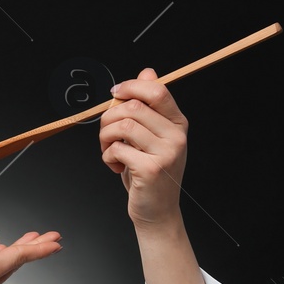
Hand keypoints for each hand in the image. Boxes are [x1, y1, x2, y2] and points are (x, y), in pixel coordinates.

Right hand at [0, 230, 62, 283]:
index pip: (15, 258)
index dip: (37, 247)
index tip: (55, 239)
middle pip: (15, 264)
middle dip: (35, 249)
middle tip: (53, 238)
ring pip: (5, 270)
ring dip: (20, 254)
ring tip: (31, 242)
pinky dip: (3, 264)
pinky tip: (0, 259)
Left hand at [100, 68, 188, 229]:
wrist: (157, 211)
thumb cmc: (149, 172)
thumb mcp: (150, 136)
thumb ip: (148, 106)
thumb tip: (147, 71)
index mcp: (177, 123)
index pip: (157, 90)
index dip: (131, 86)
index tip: (115, 93)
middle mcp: (176, 136)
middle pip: (133, 107)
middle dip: (108, 117)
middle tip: (106, 134)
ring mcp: (166, 153)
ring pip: (122, 126)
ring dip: (105, 137)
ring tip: (109, 149)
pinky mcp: (151, 169)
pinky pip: (117, 149)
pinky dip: (107, 156)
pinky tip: (114, 165)